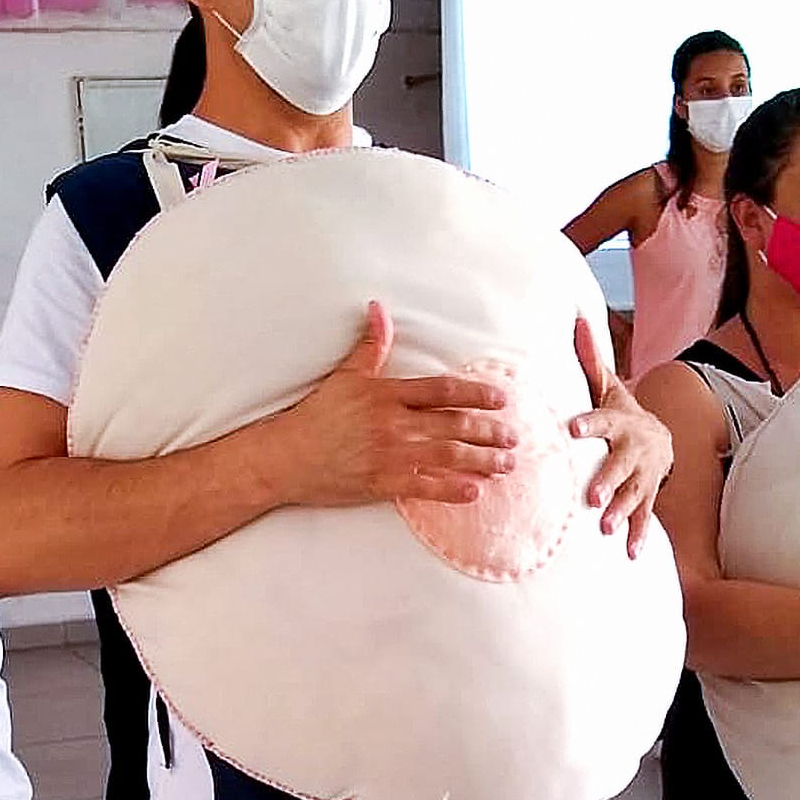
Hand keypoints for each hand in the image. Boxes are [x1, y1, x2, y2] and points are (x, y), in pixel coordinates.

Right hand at [265, 301, 520, 506]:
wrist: (285, 456)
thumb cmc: (316, 416)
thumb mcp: (345, 375)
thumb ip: (370, 344)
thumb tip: (378, 308)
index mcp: (388, 395)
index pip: (443, 392)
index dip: (477, 394)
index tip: (503, 400)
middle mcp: (394, 425)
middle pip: (454, 426)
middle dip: (489, 432)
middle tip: (514, 437)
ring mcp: (390, 456)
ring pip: (447, 458)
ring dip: (481, 461)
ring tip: (506, 464)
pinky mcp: (382, 484)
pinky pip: (425, 488)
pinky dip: (452, 490)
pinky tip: (474, 491)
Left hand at [568, 315, 671, 557]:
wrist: (661, 438)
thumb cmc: (620, 412)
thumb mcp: (608, 386)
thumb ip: (589, 359)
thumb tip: (577, 318)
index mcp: (619, 421)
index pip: (602, 419)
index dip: (589, 423)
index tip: (570, 429)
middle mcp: (633, 449)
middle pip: (620, 464)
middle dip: (608, 479)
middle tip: (592, 495)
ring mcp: (642, 476)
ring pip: (633, 494)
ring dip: (621, 511)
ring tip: (605, 527)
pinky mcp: (647, 498)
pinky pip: (645, 517)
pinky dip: (640, 535)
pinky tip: (631, 553)